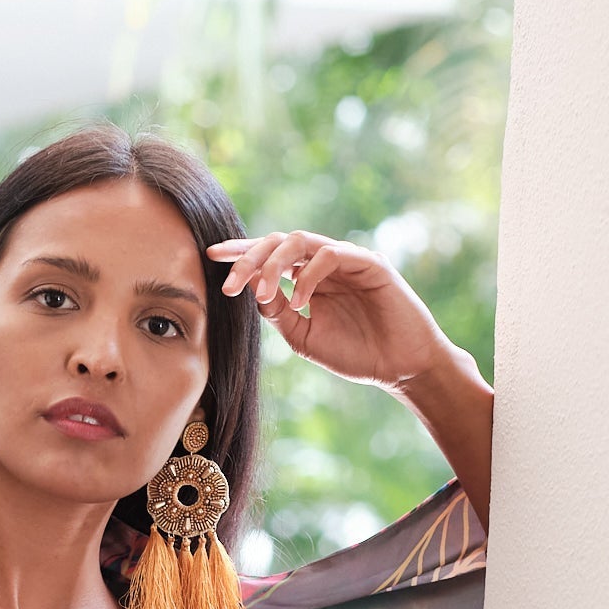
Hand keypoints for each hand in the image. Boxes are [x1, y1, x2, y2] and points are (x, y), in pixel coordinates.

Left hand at [207, 230, 453, 391]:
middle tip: (229, 282)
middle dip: (250, 258)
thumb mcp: (303, 336)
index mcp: (307, 279)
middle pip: (279, 242)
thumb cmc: (354, 353)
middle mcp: (323, 264)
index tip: (209, 258)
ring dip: (274, 264)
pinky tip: (300, 299)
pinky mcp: (368, 262)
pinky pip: (330, 254)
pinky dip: (309, 274)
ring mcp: (346, 259)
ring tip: (262, 293)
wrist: (398, 367)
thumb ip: (277, 312)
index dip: (240, 253)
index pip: (269, 256)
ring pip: (301, 242)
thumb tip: (250, 289)